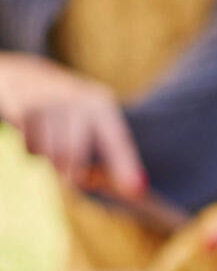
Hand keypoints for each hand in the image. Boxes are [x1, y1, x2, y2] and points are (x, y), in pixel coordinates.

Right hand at [0, 52, 144, 194]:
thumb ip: (111, 161)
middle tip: (72, 181)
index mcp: (102, 107)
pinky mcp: (26, 108)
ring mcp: (51, 102)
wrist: (27, 79)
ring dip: (52, 162)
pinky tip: (36, 135)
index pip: (117, 141)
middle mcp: (80, 101)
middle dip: (73, 175)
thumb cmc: (68, 116)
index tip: (136, 191)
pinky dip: (33, 151)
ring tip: (54, 149)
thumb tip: (132, 192)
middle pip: (74, 154)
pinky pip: (31, 148)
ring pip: (52, 154)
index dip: (125, 167)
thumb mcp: (92, 128)